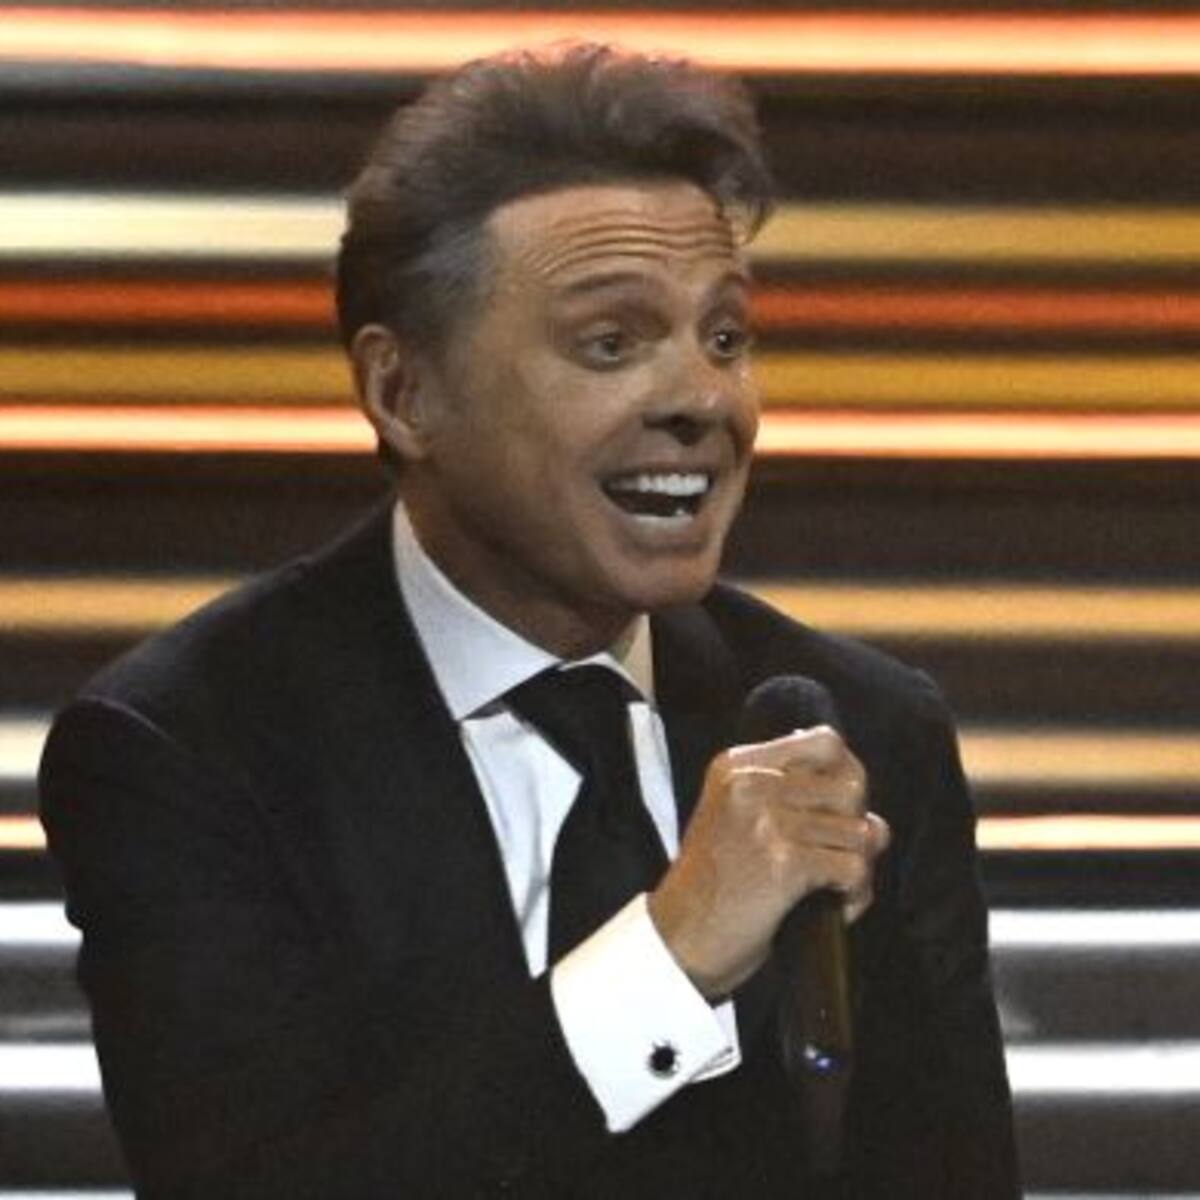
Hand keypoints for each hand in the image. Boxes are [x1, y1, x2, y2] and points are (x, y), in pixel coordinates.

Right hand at [647, 726, 889, 998]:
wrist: (680, 936)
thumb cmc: (714, 882)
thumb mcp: (735, 816)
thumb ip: (793, 798)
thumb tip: (870, 812)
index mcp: (738, 766)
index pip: (826, 742)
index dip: (848, 773)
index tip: (841, 807)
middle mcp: (751, 784)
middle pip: (851, 786)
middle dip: (857, 824)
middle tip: (837, 853)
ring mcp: (767, 823)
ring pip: (860, 831)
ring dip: (860, 865)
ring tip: (837, 885)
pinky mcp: (784, 864)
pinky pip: (854, 869)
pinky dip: (854, 893)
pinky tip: (834, 904)